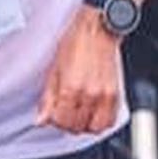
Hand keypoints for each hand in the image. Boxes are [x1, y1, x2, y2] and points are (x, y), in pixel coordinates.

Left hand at [35, 9, 123, 135]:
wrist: (97, 30)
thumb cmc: (75, 44)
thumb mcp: (54, 70)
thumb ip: (48, 98)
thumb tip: (41, 120)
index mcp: (71, 88)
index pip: (60, 121)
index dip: (55, 120)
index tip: (54, 113)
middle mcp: (89, 94)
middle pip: (77, 127)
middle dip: (68, 123)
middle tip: (65, 111)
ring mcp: (105, 95)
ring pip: (95, 128)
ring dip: (85, 125)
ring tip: (80, 113)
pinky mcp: (116, 94)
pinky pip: (110, 120)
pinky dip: (101, 122)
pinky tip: (94, 112)